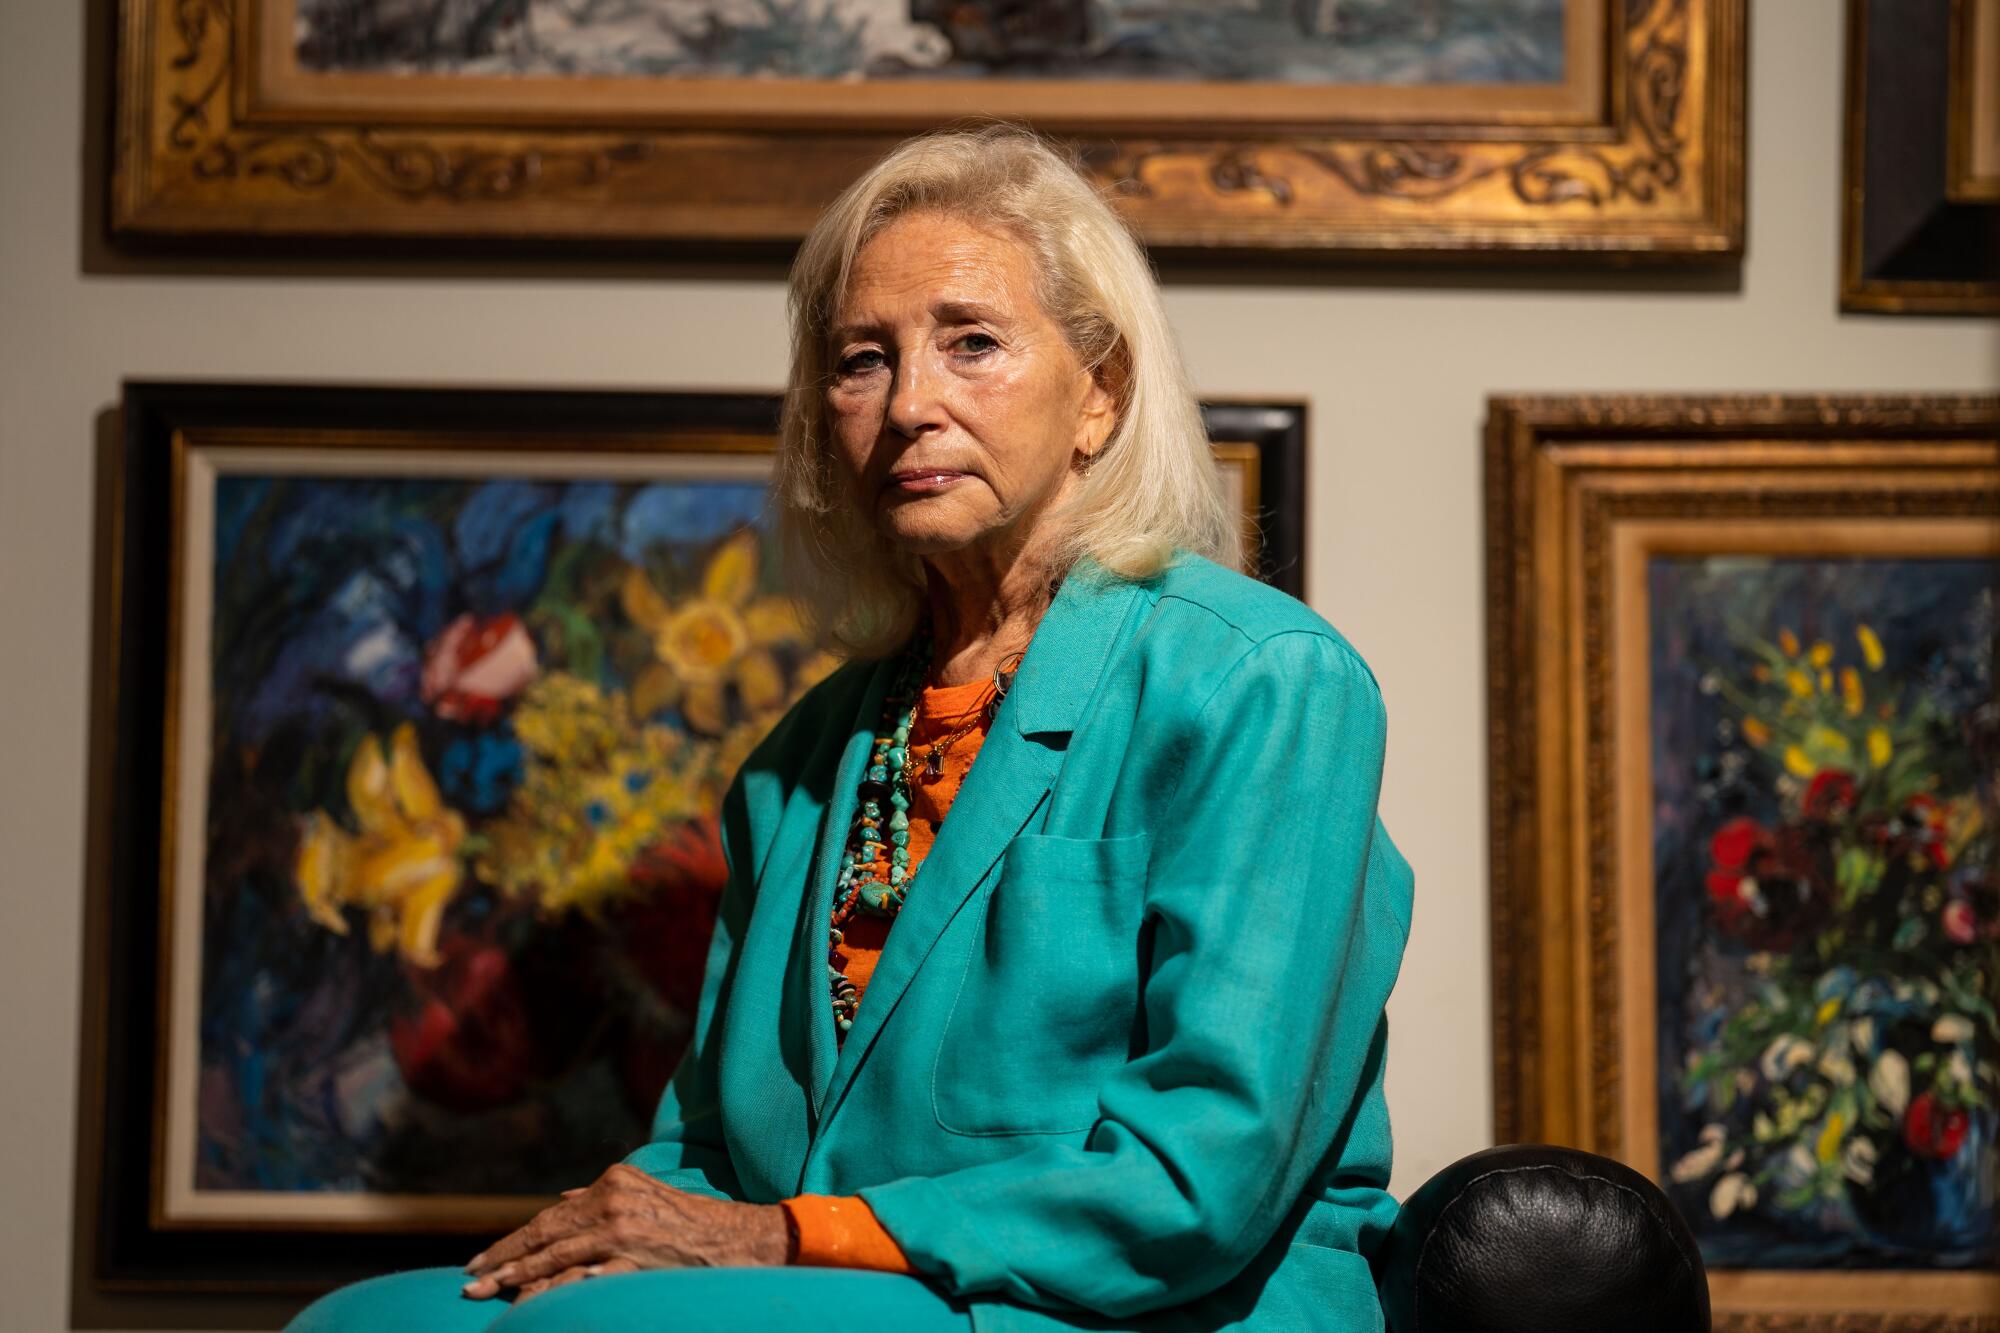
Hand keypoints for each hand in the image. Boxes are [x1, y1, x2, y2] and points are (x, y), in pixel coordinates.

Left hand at [461, 1164, 790, 1300]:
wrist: (739, 1239)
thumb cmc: (691, 1220)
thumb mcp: (644, 1194)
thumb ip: (600, 1196)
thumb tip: (562, 1197)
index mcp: (611, 1183)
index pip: (550, 1215)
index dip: (514, 1239)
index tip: (483, 1259)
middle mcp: (613, 1203)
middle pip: (546, 1234)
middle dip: (504, 1259)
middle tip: (469, 1279)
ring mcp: (625, 1232)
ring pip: (559, 1257)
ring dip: (519, 1276)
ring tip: (488, 1291)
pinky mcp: (638, 1260)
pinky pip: (593, 1277)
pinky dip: (566, 1287)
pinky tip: (537, 1299)